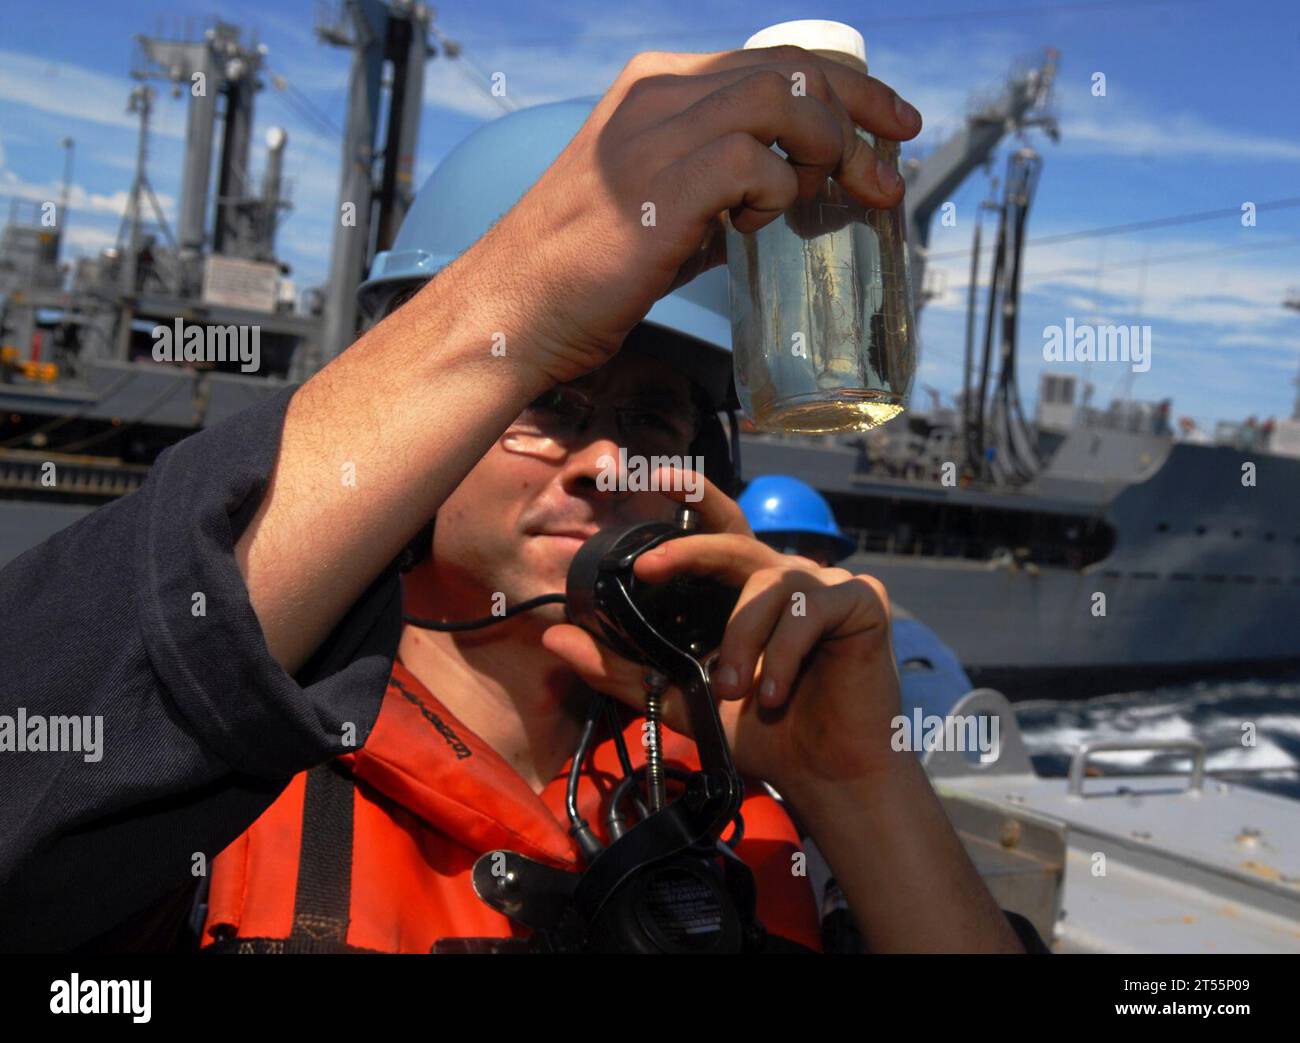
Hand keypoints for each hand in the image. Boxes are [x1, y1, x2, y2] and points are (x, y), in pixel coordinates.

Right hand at [456, 47, 921, 387]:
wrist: (518, 306)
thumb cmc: (587, 267)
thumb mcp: (660, 204)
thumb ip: (720, 186)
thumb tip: (795, 195)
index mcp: (657, 86)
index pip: (773, 60)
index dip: (847, 86)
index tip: (890, 124)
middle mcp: (658, 93)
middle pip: (791, 69)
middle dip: (861, 111)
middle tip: (895, 163)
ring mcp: (657, 133)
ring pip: (781, 99)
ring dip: (829, 145)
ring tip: (843, 193)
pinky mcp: (660, 184)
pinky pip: (751, 160)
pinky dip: (777, 189)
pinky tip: (763, 221)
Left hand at [541, 478, 902, 798]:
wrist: (824, 776)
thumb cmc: (760, 732)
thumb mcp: (680, 700)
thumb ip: (622, 669)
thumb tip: (554, 637)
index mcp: (745, 588)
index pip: (716, 526)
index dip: (689, 495)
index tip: (649, 477)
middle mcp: (784, 575)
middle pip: (733, 540)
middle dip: (688, 549)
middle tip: (649, 569)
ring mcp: (826, 584)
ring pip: (768, 584)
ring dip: (742, 638)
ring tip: (731, 690)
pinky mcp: (863, 602)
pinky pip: (813, 610)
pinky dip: (785, 653)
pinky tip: (774, 692)